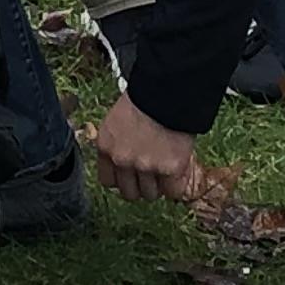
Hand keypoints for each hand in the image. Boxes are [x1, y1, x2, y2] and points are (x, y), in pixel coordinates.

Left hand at [92, 93, 206, 204]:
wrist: (169, 90)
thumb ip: (120, 143)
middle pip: (129, 193)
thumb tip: (128, 161)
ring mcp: (146, 166)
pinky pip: (173, 191)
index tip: (131, 175)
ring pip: (151, 194)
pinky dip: (177, 184)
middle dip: (141, 186)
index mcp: (106, 145)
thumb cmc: (147, 97)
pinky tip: (179, 170)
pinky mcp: (170, 168)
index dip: (122, 180)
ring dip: (160, 185)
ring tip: (167, 167)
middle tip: (152, 173)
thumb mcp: (119, 119)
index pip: (108, 181)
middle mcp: (122, 159)